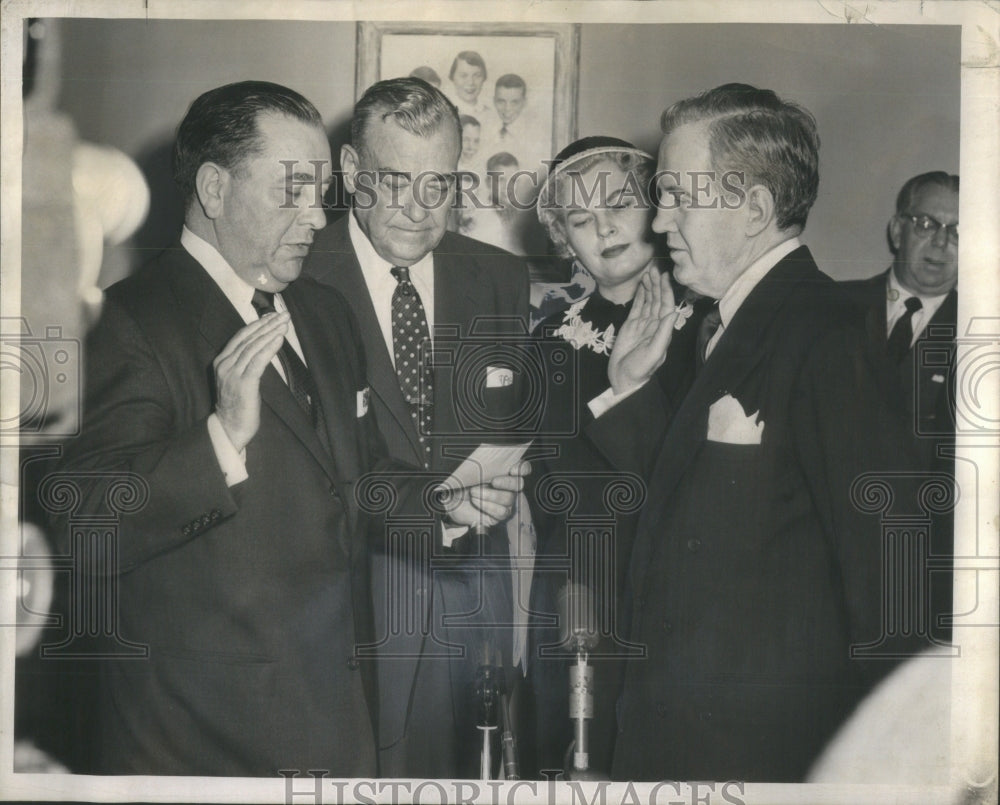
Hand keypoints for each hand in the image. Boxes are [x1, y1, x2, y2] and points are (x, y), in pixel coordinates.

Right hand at [213, 313, 288, 451]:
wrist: (229, 428)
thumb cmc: (238, 405)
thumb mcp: (238, 379)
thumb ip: (245, 363)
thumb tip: (263, 346)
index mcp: (222, 361)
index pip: (241, 336)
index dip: (258, 324)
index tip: (273, 315)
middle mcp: (225, 364)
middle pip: (249, 339)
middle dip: (268, 324)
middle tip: (284, 314)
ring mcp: (233, 374)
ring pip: (254, 347)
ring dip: (272, 333)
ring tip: (285, 323)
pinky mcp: (244, 383)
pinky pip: (259, 361)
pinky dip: (270, 348)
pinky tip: (280, 338)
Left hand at [441, 461, 530, 528]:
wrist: (451, 502)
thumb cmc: (461, 483)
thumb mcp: (468, 472)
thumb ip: (480, 466)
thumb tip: (485, 461)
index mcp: (503, 472)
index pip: (522, 468)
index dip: (522, 468)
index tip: (514, 470)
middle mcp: (508, 487)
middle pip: (518, 483)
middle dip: (506, 482)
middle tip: (493, 482)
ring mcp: (505, 502)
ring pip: (509, 498)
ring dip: (490, 495)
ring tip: (473, 493)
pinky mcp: (499, 515)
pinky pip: (501, 512)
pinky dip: (487, 506)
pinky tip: (476, 502)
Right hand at [608, 267, 682, 393]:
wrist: (623, 379)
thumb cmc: (640, 369)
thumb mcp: (654, 352)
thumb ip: (663, 333)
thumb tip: (672, 312)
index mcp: (662, 330)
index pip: (666, 305)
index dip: (666, 290)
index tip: (664, 276)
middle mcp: (654, 325)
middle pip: (657, 300)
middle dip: (657, 284)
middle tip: (654, 268)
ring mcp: (642, 325)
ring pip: (647, 301)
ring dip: (649, 287)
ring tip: (647, 272)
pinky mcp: (630, 326)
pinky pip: (637, 307)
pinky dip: (639, 296)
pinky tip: (641, 286)